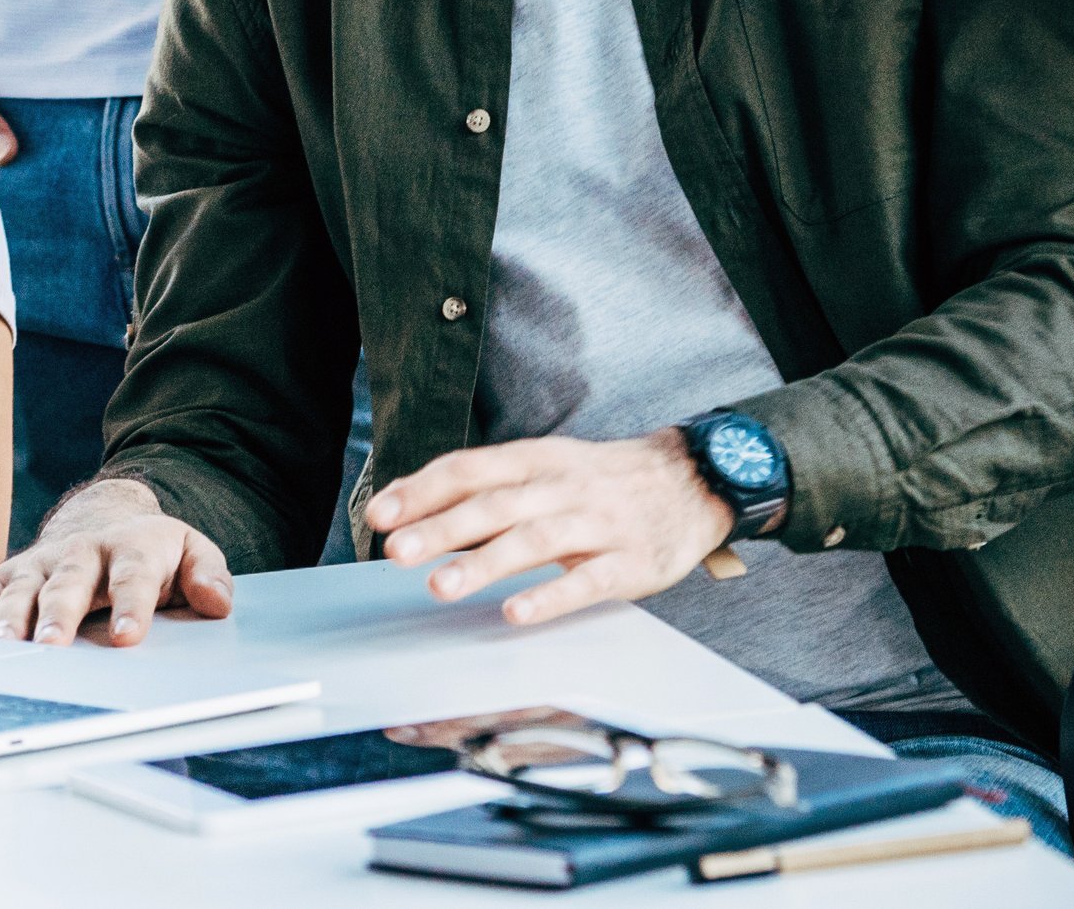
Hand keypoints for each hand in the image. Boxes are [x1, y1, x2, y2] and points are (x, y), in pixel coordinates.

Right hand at [0, 478, 232, 647]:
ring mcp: (41, 563)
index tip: (127, 637)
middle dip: (59, 613)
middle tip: (52, 645)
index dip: (130, 605)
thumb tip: (217, 602)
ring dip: (9, 619)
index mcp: (132, 548)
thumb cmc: (152, 553)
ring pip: (21, 590)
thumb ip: (209, 574)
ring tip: (1, 648)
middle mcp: (81, 553)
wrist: (105, 521)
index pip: (133, 577)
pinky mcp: (9, 575)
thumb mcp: (192, 552)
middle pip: (68, 583)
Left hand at [367, 433, 733, 627]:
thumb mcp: (546, 466)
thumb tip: (409, 504)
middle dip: (442, 528)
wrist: (693, 479)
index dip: (424, 490)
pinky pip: (586, 581)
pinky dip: (550, 597)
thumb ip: (486, 485)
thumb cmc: (602, 480)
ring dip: (485, 563)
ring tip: (440, 587)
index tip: (380, 515)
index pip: (471, 469)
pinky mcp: (628, 562)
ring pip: (535, 541)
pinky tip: (516, 615)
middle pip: (496, 505)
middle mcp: (563, 486)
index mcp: (538, 460)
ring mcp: (597, 524)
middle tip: (394, 553)